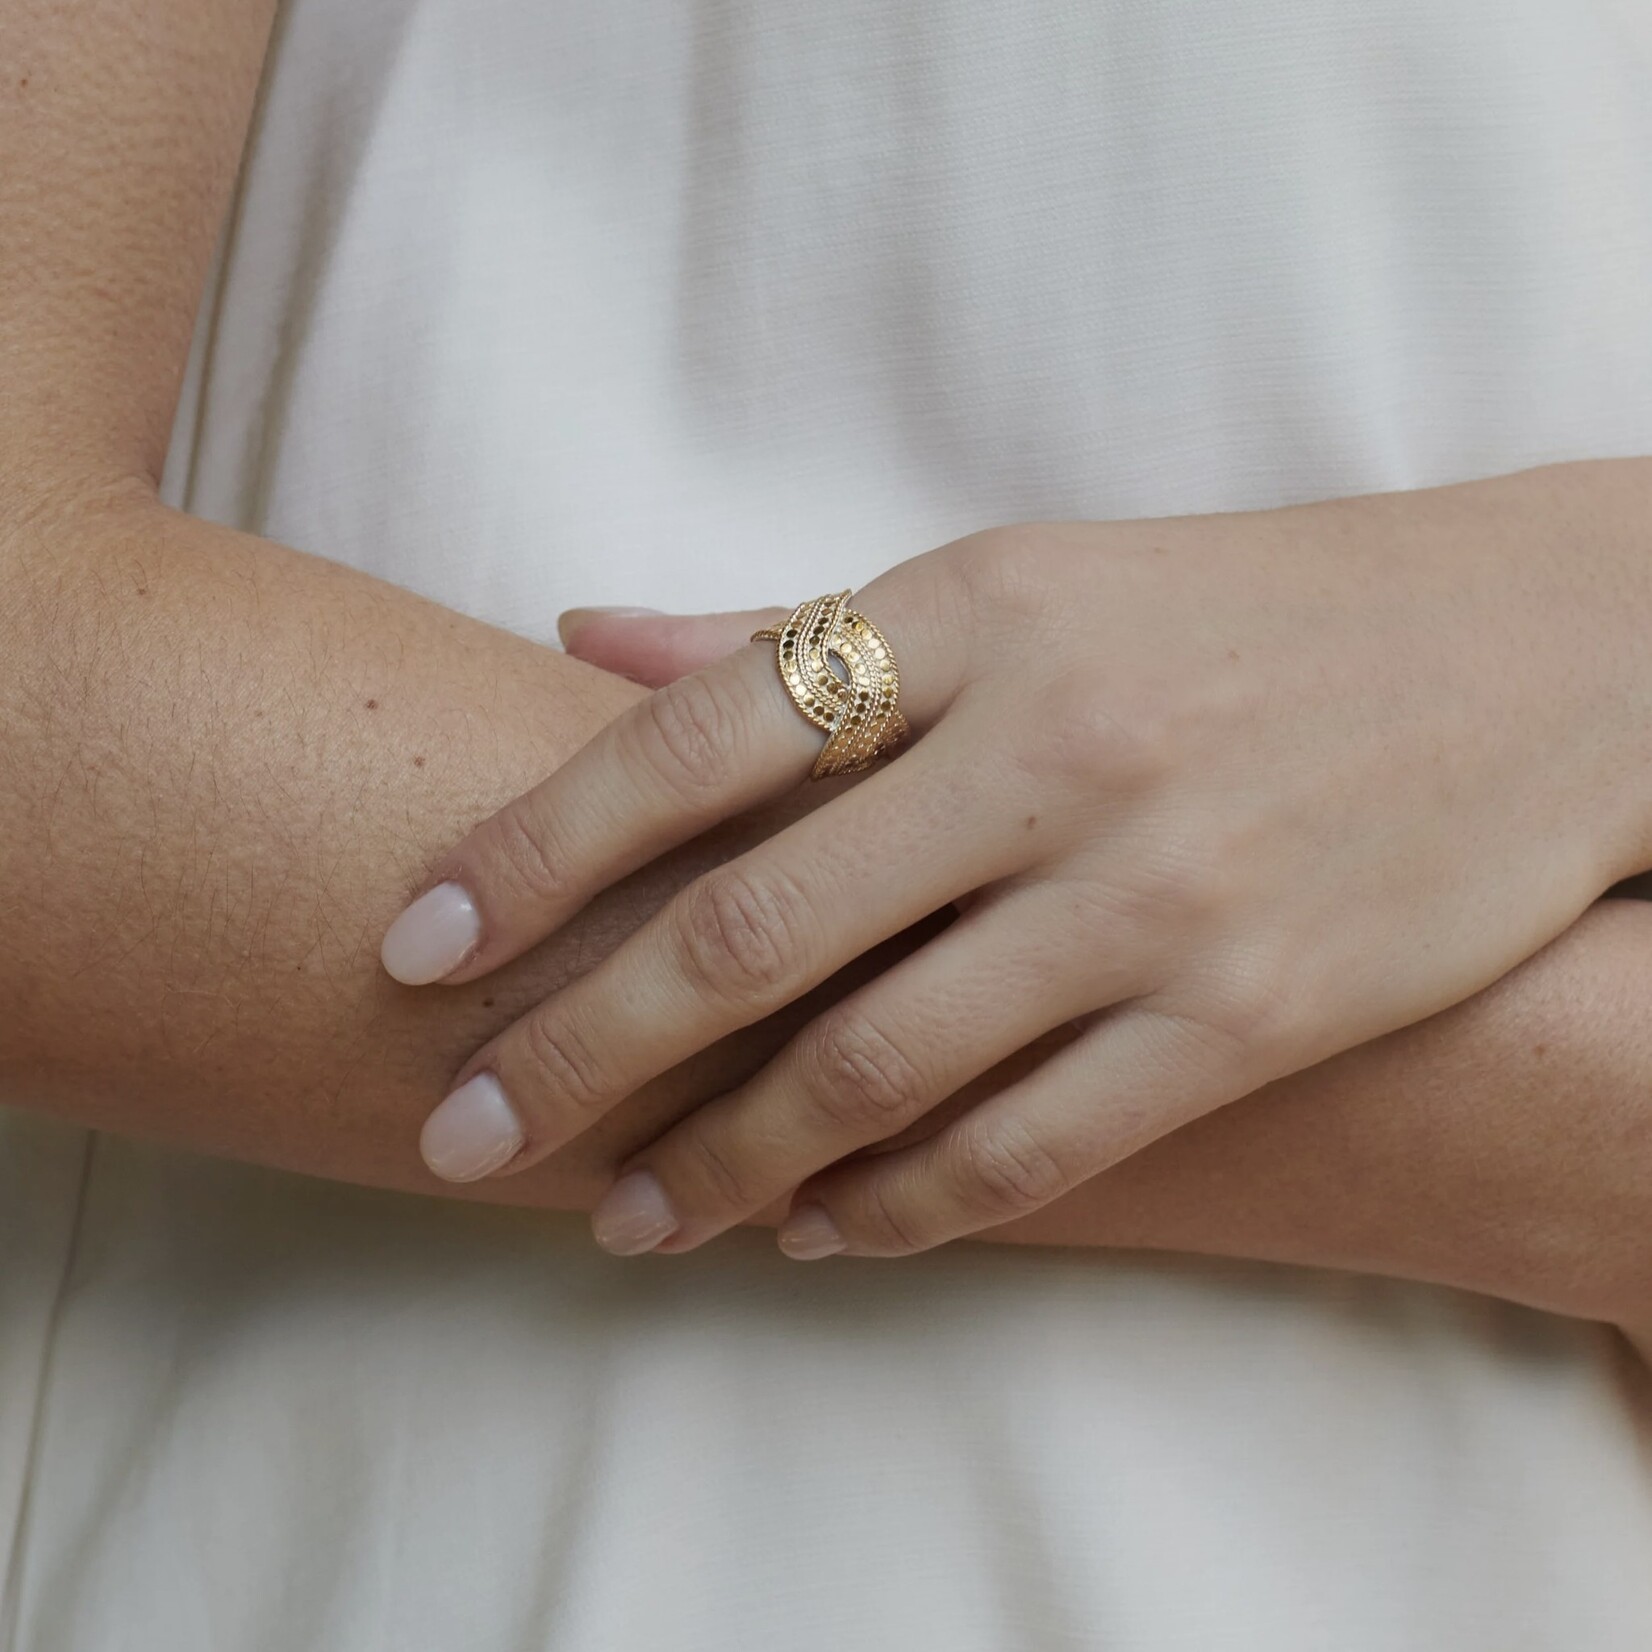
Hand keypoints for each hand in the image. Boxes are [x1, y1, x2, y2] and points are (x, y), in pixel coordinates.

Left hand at [380, 464, 1651, 1257]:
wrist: (1531, 657)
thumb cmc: (1238, 612)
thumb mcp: (1024, 578)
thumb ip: (798, 629)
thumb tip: (584, 639)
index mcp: (975, 613)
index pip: (697, 740)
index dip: (531, 852)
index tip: (412, 951)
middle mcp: (1050, 752)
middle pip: (752, 930)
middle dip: (579, 1051)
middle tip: (461, 1136)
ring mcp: (1152, 891)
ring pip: (878, 1066)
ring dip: (725, 1162)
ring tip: (625, 1219)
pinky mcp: (1245, 1012)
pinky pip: (1030, 1143)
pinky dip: (901, 1205)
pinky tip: (817, 1229)